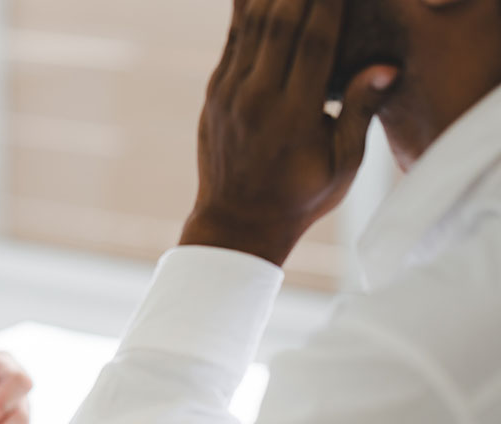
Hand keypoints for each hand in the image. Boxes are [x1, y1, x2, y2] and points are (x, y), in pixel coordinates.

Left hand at [180, 0, 397, 265]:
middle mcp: (256, 100)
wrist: (237, 223)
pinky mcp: (214, 94)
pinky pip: (232, 41)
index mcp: (293, 116)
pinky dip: (248, 11)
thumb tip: (387, 66)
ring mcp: (229, 95)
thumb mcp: (343, 165)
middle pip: (279, 23)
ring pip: (250, 26)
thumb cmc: (301, 197)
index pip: (314, 42)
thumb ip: (360, 113)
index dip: (330, 3)